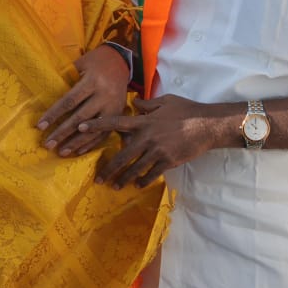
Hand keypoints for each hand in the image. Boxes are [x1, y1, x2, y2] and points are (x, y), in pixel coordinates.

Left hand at [36, 45, 129, 156]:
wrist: (121, 60)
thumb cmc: (95, 62)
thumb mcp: (80, 64)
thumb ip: (66, 80)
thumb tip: (44, 96)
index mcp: (93, 81)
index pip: (70, 101)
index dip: (54, 114)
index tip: (40, 126)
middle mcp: (105, 95)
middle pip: (80, 118)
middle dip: (63, 133)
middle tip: (48, 144)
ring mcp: (114, 107)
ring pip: (93, 130)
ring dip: (76, 143)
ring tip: (61, 152)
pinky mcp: (119, 114)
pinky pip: (105, 133)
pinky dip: (91, 143)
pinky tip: (78, 151)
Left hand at [77, 95, 233, 188]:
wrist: (207, 126)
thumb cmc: (187, 110)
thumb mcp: (166, 101)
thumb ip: (147, 104)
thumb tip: (133, 103)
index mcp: (144, 121)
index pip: (115, 123)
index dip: (97, 125)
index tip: (80, 129)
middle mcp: (147, 137)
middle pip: (122, 155)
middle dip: (109, 168)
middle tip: (98, 178)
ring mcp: (157, 151)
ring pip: (135, 168)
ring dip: (124, 178)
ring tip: (115, 186)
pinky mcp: (168, 162)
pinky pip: (152, 174)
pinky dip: (143, 180)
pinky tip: (137, 185)